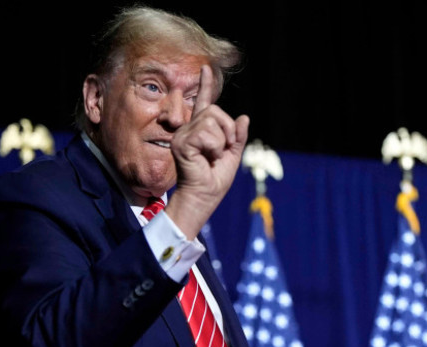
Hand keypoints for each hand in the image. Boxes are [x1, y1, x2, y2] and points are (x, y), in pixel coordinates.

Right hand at [166, 65, 249, 238]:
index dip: (206, 85)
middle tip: (225, 149)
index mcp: (200, 131)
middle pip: (215, 111)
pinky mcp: (181, 143)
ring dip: (221, 141)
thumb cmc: (214, 181)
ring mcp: (183, 135)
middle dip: (228, 130)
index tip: (206, 68)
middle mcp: (188, 130)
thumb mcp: (232, 155)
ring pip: (212, 121)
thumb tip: (244, 117)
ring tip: (213, 156)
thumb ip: (238, 137)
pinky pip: (207, 133)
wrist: (203, 197)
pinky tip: (207, 158)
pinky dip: (215, 147)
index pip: (205, 103)